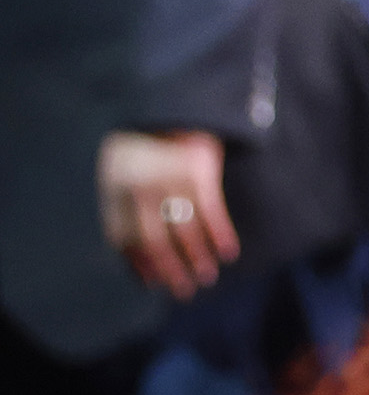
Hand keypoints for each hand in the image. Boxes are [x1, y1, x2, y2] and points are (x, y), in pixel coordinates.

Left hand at [95, 133, 235, 301]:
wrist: (179, 103)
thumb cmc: (152, 146)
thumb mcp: (125, 170)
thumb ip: (127, 206)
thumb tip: (136, 257)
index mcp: (114, 184)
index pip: (121, 235)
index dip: (137, 262)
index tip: (154, 282)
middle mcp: (138, 184)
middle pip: (152, 239)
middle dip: (168, 269)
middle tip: (182, 291)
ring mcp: (169, 178)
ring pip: (183, 230)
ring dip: (196, 258)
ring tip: (206, 277)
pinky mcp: (199, 171)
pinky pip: (211, 213)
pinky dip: (220, 236)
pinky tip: (228, 253)